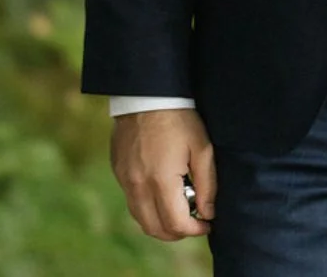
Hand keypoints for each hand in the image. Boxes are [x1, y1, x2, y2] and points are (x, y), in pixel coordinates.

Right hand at [110, 108, 215, 241]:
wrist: (147, 95)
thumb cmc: (179, 119)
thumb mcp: (202, 148)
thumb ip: (207, 185)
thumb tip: (208, 213)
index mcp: (160, 181)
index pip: (176, 224)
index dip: (195, 230)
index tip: (207, 223)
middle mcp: (137, 186)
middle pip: (155, 229)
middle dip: (178, 232)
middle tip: (194, 220)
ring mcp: (124, 180)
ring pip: (141, 219)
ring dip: (161, 223)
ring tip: (179, 208)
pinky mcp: (118, 172)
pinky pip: (132, 202)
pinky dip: (148, 207)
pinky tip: (163, 192)